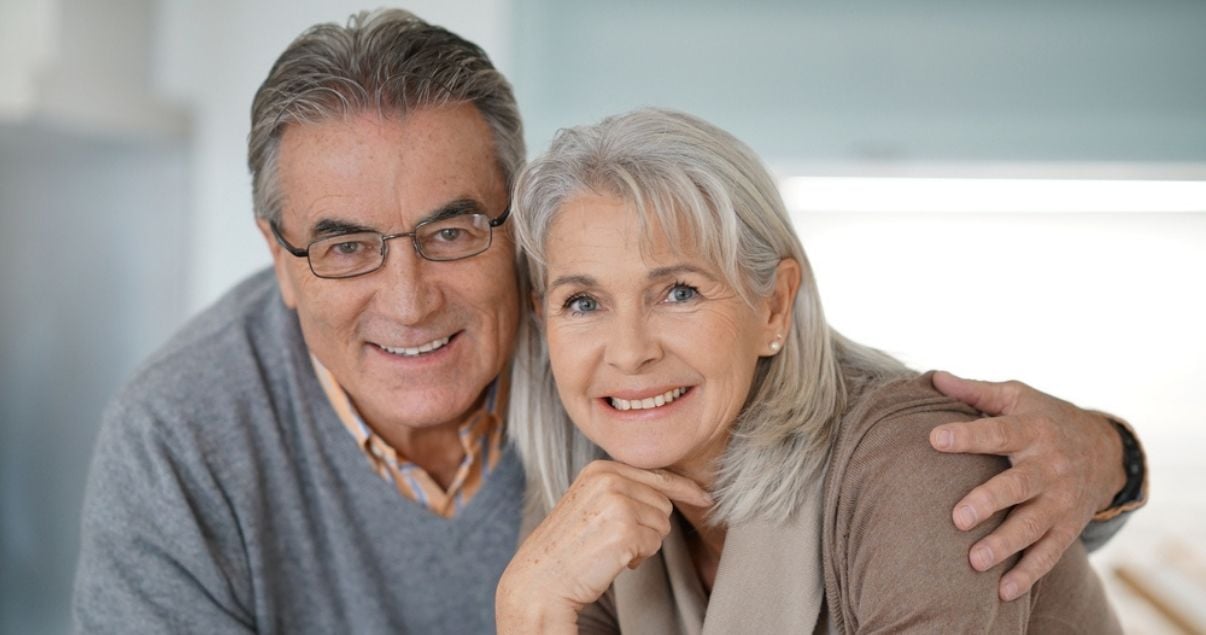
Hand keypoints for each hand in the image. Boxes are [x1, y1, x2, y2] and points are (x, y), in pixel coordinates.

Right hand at [495, 460, 711, 631]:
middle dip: (649, 525)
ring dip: (644, 543)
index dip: (684, 488)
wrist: (541, 578)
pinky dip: (639, 557)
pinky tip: (612, 560)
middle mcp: (609, 479)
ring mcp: (617, 504)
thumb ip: (623, 489)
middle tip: (616, 539)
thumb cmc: (568, 546)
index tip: (705, 497)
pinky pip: (654, 545)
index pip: (656, 475)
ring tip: (610, 548)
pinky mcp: (624, 531)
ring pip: (662, 524)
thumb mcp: (591, 502)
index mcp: (601, 468)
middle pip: (663, 502)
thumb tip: (672, 491)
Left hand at [928, 371, 1124, 601]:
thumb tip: (933, 376)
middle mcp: (1050, 465)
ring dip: (1005, 545)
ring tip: (974, 561)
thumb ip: (976, 392)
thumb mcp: (1017, 396)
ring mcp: (1061, 499)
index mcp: (1032, 428)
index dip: (967, 435)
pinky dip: (1029, 574)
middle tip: (957, 517)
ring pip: (1034, 525)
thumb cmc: (1043, 417)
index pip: (997, 431)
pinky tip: (1004, 592)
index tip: (934, 439)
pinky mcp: (1068, 526)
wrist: (1105, 449)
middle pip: (1018, 485)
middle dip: (989, 501)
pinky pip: (1050, 553)